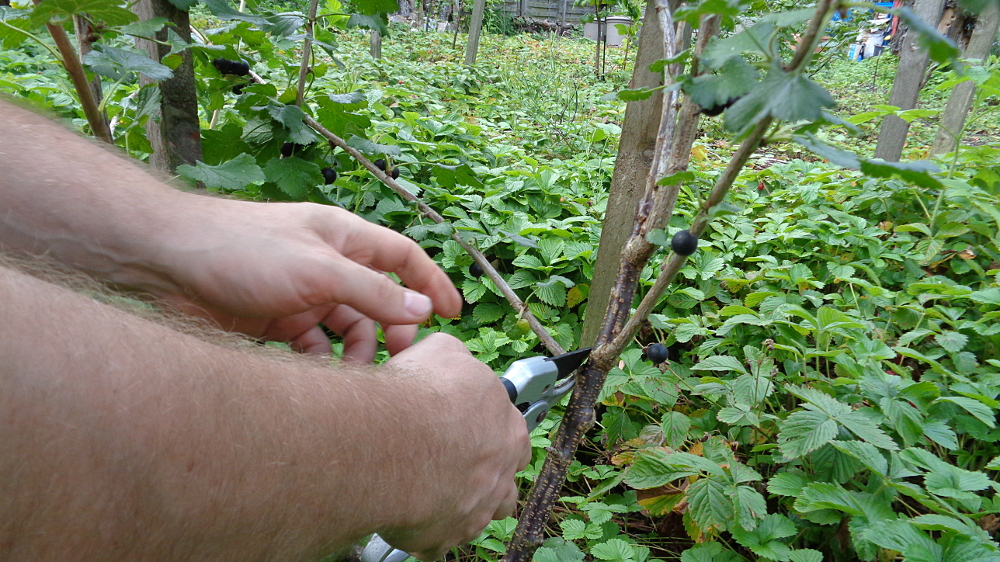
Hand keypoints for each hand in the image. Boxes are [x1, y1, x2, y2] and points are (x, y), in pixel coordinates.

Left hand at [152, 195, 462, 360]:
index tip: (453, 316)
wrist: (162, 264)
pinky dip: (322, 364)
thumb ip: (371, 292)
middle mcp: (326, 265)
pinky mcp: (275, 322)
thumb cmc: (240, 249)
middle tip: (399, 363)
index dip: (430, 284)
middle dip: (393, 331)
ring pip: (347, 330)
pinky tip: (317, 378)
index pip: (403, 258)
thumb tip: (422, 310)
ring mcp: (301, 295)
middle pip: (378, 301)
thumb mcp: (317, 270)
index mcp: (343, 238)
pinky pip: (314, 348)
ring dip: (356, 354)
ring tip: (354, 377)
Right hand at [375, 333, 531, 560]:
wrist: (391, 439)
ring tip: (436, 494)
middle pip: (503, 476)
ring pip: (481, 514)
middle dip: (485, 472)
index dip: (485, 427)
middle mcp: (500, 472)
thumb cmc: (420, 394)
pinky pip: (438, 543)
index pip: (509, 430)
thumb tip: (453, 357)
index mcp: (508, 428)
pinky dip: (426, 534)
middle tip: (452, 460)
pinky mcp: (444, 536)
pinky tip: (408, 518)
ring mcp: (476, 508)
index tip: (465, 424)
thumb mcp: (444, 351)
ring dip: (464, 506)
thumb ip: (457, 359)